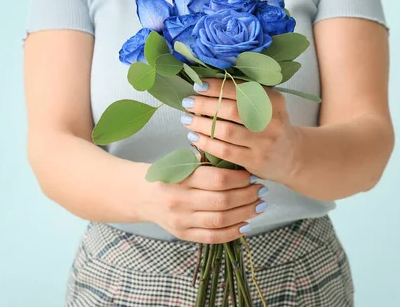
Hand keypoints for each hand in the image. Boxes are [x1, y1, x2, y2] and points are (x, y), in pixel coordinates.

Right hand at [140, 165, 267, 242]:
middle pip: (223, 201)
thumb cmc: (165, 174)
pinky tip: (246, 224)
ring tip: (259, 205)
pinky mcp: (182, 234)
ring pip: (221, 220)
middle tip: (261, 190)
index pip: (218, 179)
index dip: (240, 178)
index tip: (251, 175)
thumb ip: (205, 164)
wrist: (138, 194)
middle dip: (248, 195)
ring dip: (245, 213)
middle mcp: (179, 200)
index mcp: (179, 177)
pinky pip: (213, 237)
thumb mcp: (180, 162)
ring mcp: (181, 220)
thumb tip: (239, 167)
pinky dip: (233, 232)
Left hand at [181, 79, 300, 182]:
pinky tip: (194, 137)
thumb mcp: (268, 106)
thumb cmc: (270, 126)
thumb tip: (208, 83)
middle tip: (188, 102)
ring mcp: (265, 142)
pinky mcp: (256, 161)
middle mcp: (272, 120)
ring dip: (201, 123)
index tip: (199, 85)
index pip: (241, 88)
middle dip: (205, 104)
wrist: (291, 157)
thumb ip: (245, 94)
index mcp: (274, 100)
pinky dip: (206, 142)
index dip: (217, 86)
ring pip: (225, 130)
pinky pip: (225, 150)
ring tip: (187, 119)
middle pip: (231, 109)